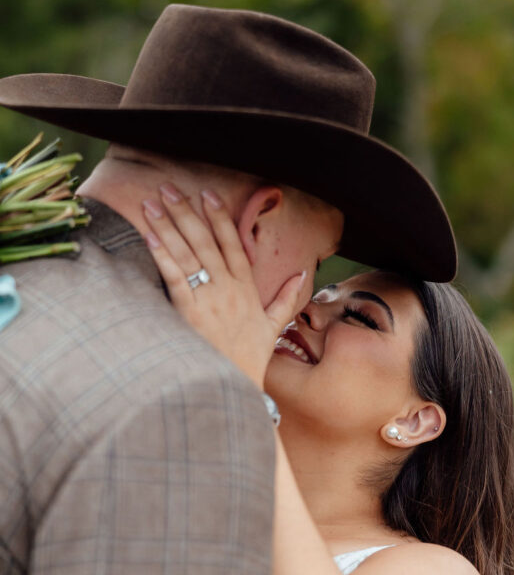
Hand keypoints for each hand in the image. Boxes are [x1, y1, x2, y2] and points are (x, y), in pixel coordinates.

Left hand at [142, 183, 305, 387]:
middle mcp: (228, 289)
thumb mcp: (273, 327)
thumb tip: (302, 276)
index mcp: (246, 289)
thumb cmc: (250, 359)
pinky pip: (175, 277)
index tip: (207, 195)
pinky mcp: (190, 312)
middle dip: (186, 212)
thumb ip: (286, 299)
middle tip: (169, 187)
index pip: (233, 245)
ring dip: (168, 226)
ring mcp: (210, 299)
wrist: (235, 386)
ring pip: (188, 254)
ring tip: (151, 203)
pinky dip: (162, 255)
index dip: (220, 219)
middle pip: (206, 241)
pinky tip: (150, 236)